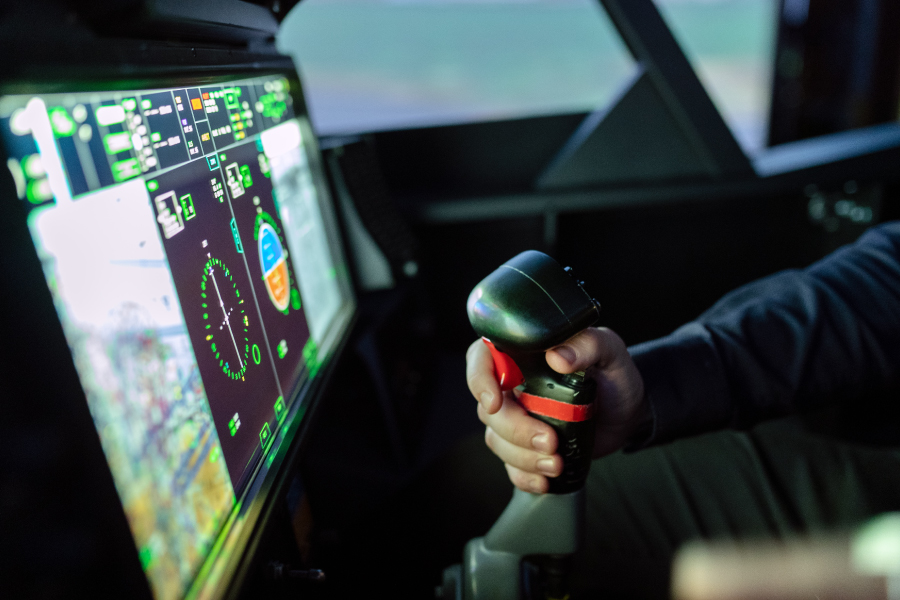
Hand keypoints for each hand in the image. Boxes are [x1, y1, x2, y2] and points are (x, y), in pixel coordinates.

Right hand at [466, 328, 647, 492]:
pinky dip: (525, 476)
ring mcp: (517, 418)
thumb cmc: (614, 375)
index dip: (479, 380)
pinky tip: (546, 479)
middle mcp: (512, 385)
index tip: (495, 402)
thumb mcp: (610, 351)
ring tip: (557, 462)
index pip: (482, 358)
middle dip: (515, 430)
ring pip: (497, 440)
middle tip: (549, 440)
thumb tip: (558, 357)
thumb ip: (588, 345)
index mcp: (522, 354)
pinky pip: (511, 465)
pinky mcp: (526, 446)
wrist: (627, 412)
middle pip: (488, 409)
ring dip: (523, 456)